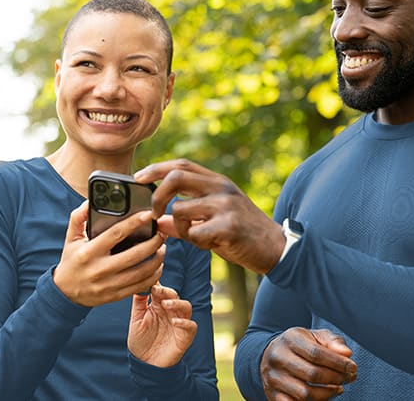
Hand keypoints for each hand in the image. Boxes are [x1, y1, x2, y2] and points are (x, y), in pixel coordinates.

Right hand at [53, 201, 165, 306]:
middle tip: (162, 232)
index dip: (135, 222)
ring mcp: (109, 284)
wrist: (64, 292)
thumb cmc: (71, 261)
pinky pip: (141, 286)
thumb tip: (89, 202)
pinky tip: (158, 266)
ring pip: (142, 272)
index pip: (116, 234)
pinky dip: (154, 275)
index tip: (149, 214)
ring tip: (162, 248)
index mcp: (89, 252)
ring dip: (158, 259)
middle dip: (154, 242)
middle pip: (135, 254)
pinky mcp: (116, 295)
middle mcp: (100, 269)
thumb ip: (79, 218)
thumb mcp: (71, 238)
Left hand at [128, 284, 197, 366]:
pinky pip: (191, 326)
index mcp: (158, 306)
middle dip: (167, 291)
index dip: (158, 284)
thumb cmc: (140, 340)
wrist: (144, 363)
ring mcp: (179, 323)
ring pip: (186, 306)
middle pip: (174, 295)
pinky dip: (185, 322)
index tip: (151, 281)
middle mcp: (170, 312)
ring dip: (177, 303)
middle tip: (157, 290)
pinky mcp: (185, 336)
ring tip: (166, 305)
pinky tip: (175, 322)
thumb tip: (140, 284)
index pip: (161, 290)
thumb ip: (139, 303)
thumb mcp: (136, 320)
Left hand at [135, 159, 286, 273]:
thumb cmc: (242, 234)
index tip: (139, 177)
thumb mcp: (214, 220)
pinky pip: (195, 233)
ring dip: (179, 227)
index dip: (156, 168)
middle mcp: (221, 188)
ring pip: (180, 210)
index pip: (181, 165)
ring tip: (195, 236)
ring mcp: (226, 205)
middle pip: (176, 177)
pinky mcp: (229, 226)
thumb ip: (186, 220)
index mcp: (217, 182)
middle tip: (154, 213)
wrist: (275, 248)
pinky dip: (195, 242)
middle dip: (157, 196)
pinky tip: (210, 244)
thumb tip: (158, 222)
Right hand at [261, 327, 356, 399]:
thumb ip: (333, 342)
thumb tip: (346, 354)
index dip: (338, 363)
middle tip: (349, 378)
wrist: (272, 353)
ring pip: (305, 394)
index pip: (317, 353)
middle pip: (312, 374)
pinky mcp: (273, 395)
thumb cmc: (300, 345)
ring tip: (339, 388)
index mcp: (290, 339)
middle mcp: (278, 358)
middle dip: (336, 378)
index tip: (353, 367)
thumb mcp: (315, 336)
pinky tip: (324, 397)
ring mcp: (273, 378)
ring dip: (327, 394)